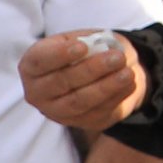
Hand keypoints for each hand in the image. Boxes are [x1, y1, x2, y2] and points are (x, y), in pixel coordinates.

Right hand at [19, 28, 148, 132]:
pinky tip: (130, 84)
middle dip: (91, 69)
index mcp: (32, 66)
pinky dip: (116, 97)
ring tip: (127, 73)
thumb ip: (88, 42)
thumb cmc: (86, 51)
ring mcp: (57, 111)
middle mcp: (38, 92)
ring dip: (106, 87)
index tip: (82, 46)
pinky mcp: (80, 123)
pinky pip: (97, 113)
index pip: (40, 61)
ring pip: (79, 102)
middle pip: (61, 82)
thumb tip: (99, 49)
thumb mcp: (84, 39)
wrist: (101, 72)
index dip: (60, 55)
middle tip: (117, 57)